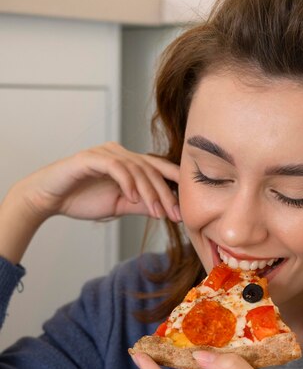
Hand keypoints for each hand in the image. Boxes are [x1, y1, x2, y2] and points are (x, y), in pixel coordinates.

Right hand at [15, 141, 180, 222]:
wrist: (50, 198)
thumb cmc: (82, 199)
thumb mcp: (119, 206)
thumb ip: (141, 205)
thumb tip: (164, 210)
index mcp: (128, 163)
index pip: (158, 169)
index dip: (174, 185)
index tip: (187, 207)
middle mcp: (120, 153)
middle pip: (151, 170)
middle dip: (166, 193)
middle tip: (175, 215)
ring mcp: (106, 153)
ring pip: (136, 168)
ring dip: (149, 192)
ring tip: (157, 212)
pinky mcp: (91, 158)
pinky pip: (115, 167)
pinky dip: (127, 182)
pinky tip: (134, 198)